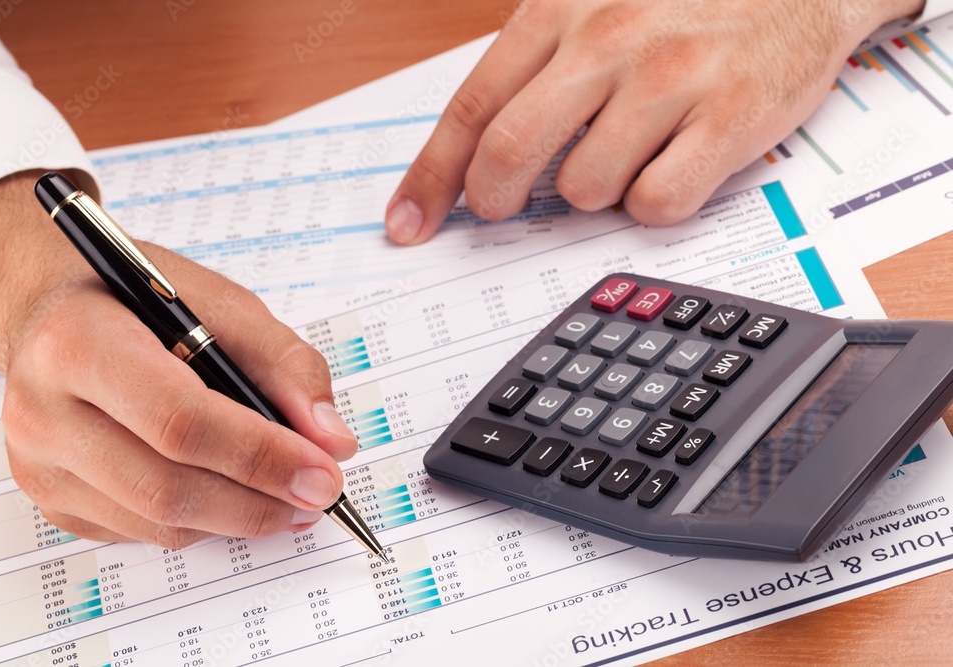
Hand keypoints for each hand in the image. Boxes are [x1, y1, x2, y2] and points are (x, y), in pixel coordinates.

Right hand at [0, 171, 357, 547]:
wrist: (52, 309)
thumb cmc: (140, 302)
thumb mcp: (221, 304)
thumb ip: (286, 365)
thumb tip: (333, 441)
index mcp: (79, 344)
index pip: (180, 421)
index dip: (261, 455)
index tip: (324, 471)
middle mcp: (43, 411)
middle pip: (168, 486)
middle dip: (260, 500)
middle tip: (319, 495)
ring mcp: (40, 464)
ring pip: (160, 521)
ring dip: (239, 517)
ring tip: (288, 495)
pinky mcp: (52, 499)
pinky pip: (143, 533)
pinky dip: (202, 521)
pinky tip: (230, 492)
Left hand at [385, 0, 925, 243]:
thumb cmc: (682, 4)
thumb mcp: (592, 7)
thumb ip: (533, 71)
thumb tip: (472, 159)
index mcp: (560, 11)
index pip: (473, 108)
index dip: (430, 177)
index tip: (407, 224)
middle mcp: (608, 41)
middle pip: (510, 152)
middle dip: (493, 199)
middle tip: (502, 209)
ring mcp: (669, 79)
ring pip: (583, 188)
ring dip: (591, 192)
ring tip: (623, 157)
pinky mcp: (728, 119)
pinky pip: (655, 205)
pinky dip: (651, 203)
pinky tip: (671, 167)